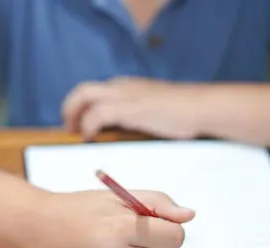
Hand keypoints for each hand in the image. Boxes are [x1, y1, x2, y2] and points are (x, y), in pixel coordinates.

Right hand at [31, 190, 194, 247]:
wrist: (41, 231)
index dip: (169, 227)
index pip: (174, 236)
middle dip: (161, 244)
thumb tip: (188, 216)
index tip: (156, 223)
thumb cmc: (80, 210)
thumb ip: (158, 203)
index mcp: (122, 229)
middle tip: (138, 235)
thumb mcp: (119, 196)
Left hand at [62, 77, 203, 140]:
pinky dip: (88, 125)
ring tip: (74, 134)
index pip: (94, 90)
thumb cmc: (184, 113)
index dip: (80, 106)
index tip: (76, 123)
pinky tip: (89, 138)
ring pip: (84, 96)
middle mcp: (121, 86)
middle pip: (82, 90)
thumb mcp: (154, 110)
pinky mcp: (128, 107)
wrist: (200, 108)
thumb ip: (138, 115)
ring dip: (74, 115)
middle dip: (70, 108)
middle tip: (68, 129)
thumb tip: (125, 130)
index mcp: (127, 86)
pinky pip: (97, 114)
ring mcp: (124, 95)